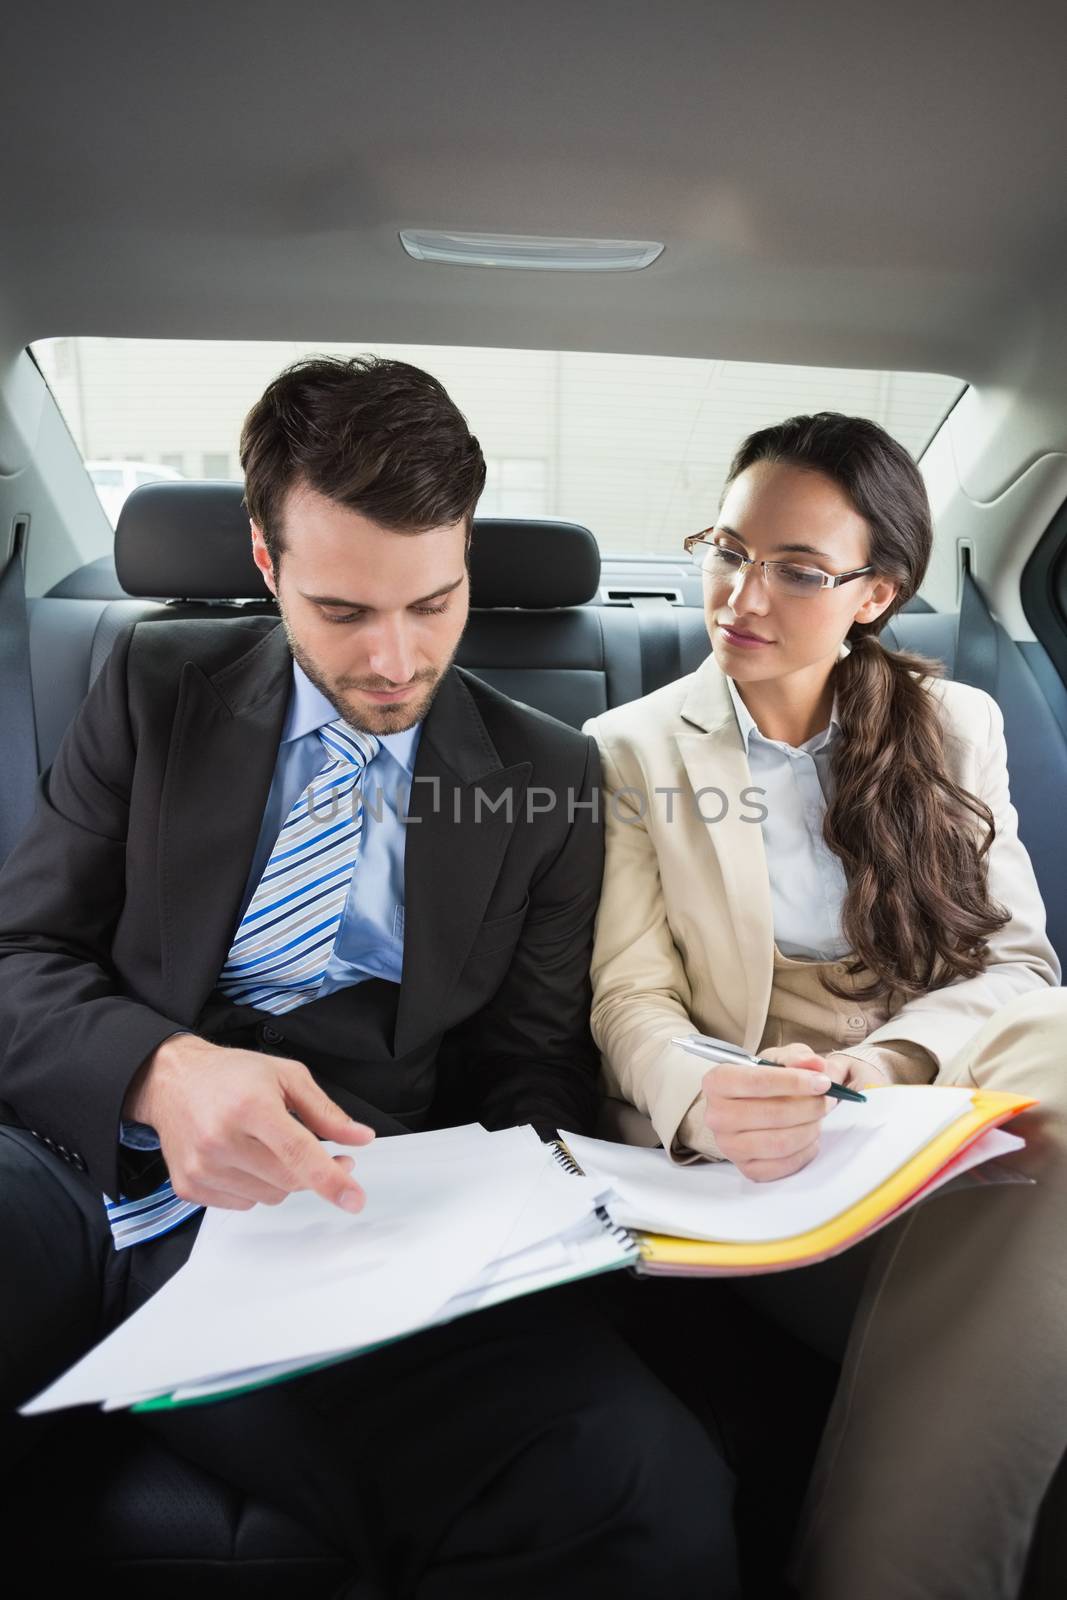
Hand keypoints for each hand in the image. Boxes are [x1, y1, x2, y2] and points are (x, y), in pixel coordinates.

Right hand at [123, 1034, 374, 1212]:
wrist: (171, 1081)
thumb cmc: (232, 1075)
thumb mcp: (286, 1076)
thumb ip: (326, 1112)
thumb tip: (361, 1138)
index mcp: (250, 1106)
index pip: (297, 1152)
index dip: (330, 1178)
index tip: (354, 1199)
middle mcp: (221, 1140)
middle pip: (288, 1180)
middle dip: (316, 1173)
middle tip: (329, 1155)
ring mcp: (202, 1167)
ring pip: (269, 1197)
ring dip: (283, 1179)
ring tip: (270, 1145)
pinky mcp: (189, 1186)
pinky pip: (243, 1203)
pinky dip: (255, 1186)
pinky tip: (245, 1157)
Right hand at [699, 1041, 845, 1181]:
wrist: (745, 1107)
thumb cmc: (761, 1081)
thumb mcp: (777, 1059)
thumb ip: (797, 1058)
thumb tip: (816, 1065)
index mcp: (718, 1082)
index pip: (758, 1082)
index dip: (795, 1082)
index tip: (822, 1082)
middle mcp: (717, 1115)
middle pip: (772, 1114)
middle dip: (809, 1107)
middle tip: (827, 1100)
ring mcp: (729, 1146)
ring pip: (780, 1143)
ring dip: (810, 1130)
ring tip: (819, 1118)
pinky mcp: (745, 1168)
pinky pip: (783, 1166)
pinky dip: (805, 1152)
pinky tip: (809, 1138)